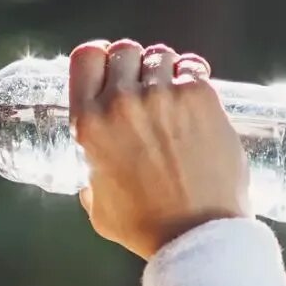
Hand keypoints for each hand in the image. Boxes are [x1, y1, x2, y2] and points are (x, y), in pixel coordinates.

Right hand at [69, 38, 250, 258]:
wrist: (198, 235)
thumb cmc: (146, 227)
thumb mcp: (98, 206)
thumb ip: (91, 181)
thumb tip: (93, 176)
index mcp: (89, 123)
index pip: (85, 57)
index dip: (99, 58)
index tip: (109, 67)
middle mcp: (122, 102)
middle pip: (124, 50)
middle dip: (133, 64)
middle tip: (145, 86)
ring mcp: (163, 96)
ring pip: (160, 56)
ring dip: (164, 70)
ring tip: (173, 94)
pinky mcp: (200, 97)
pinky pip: (192, 67)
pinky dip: (193, 76)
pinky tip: (195, 93)